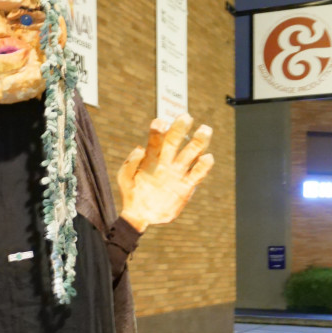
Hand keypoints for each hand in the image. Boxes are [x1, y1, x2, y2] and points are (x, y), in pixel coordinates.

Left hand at [118, 113, 213, 231]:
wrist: (141, 215)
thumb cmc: (131, 193)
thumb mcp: (124, 179)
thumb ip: (130, 164)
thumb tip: (140, 149)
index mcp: (151, 156)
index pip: (156, 138)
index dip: (159, 129)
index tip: (161, 123)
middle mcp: (166, 160)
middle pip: (176, 140)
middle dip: (180, 128)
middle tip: (185, 117)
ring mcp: (178, 172)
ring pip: (192, 152)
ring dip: (199, 141)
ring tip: (204, 130)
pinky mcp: (186, 185)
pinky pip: (198, 173)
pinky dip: (204, 165)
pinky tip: (206, 158)